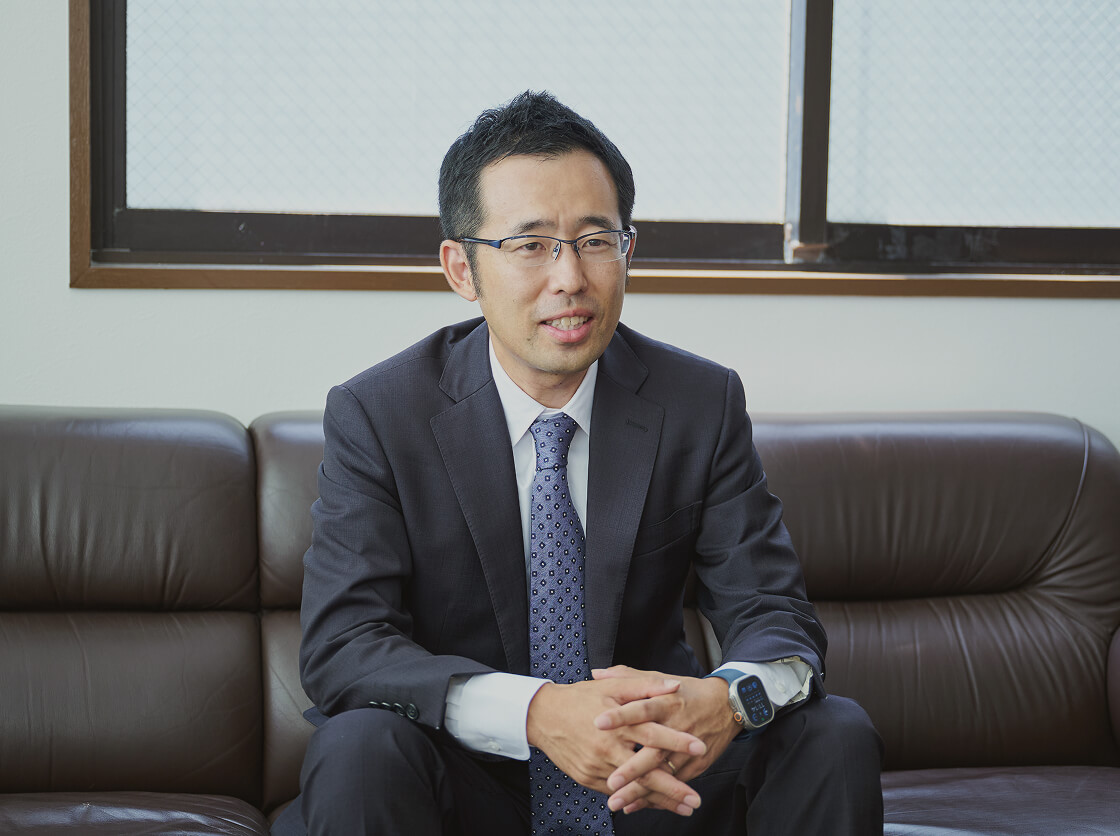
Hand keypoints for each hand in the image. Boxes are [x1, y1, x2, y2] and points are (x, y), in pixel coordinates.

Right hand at [526, 675, 707, 815]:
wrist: (543, 716)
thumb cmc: (580, 698)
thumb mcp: (613, 686)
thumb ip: (645, 686)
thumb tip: (675, 686)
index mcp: (617, 723)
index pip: (652, 734)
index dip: (676, 741)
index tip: (700, 748)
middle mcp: (607, 748)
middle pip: (645, 772)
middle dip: (672, 789)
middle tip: (695, 801)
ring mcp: (596, 766)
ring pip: (632, 788)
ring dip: (658, 800)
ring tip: (683, 808)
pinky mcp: (588, 778)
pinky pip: (616, 792)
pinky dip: (636, 799)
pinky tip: (655, 804)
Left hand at [591, 665, 740, 814]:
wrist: (727, 705)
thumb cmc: (687, 692)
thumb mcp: (660, 678)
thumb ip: (628, 677)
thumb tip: (597, 673)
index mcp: (666, 702)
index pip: (641, 708)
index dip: (621, 715)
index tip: (598, 723)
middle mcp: (677, 727)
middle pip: (653, 750)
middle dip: (631, 768)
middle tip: (611, 782)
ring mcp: (688, 749)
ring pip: (663, 773)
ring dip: (641, 790)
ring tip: (618, 802)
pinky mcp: (696, 765)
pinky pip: (673, 784)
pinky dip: (655, 797)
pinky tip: (635, 805)